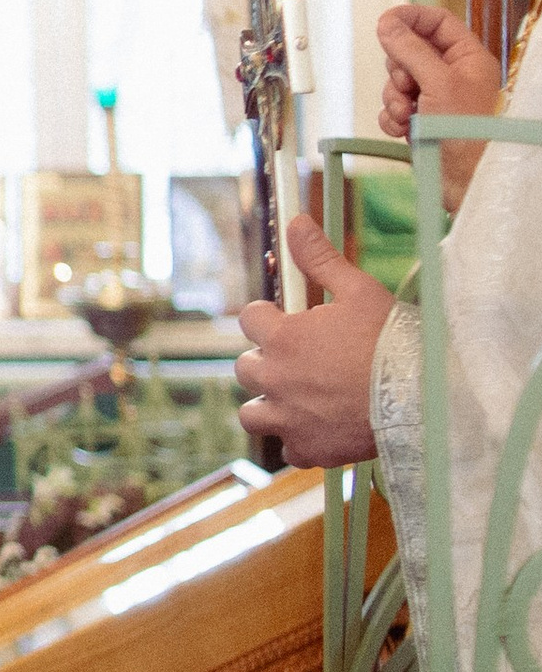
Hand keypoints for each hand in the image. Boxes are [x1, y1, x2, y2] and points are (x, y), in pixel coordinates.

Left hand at [235, 215, 392, 467]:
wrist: (424, 398)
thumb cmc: (393, 341)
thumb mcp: (359, 291)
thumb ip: (321, 259)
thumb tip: (296, 222)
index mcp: (281, 338)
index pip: (249, 318)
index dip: (268, 316)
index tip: (288, 320)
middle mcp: (274, 378)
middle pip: (246, 367)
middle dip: (267, 361)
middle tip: (302, 360)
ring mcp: (288, 418)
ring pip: (252, 414)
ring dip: (269, 405)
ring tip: (300, 397)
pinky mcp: (308, 449)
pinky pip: (287, 447)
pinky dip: (298, 440)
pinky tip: (321, 428)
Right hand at [378, 2, 500, 209]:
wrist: (466, 181)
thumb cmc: (467, 134)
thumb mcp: (438, 83)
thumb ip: (411, 50)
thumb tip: (387, 24)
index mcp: (468, 58)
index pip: (437, 22)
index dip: (410, 18)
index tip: (385, 21)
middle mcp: (453, 75)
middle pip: (410, 52)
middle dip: (398, 69)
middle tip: (407, 83)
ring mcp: (435, 98)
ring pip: (397, 81)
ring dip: (393, 97)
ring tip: (407, 114)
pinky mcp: (420, 120)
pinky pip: (392, 107)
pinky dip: (391, 117)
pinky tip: (403, 129)